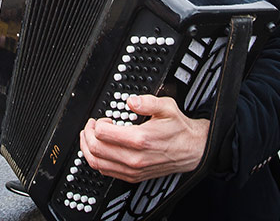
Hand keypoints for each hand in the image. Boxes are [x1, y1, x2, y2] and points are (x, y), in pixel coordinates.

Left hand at [78, 94, 208, 182]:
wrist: (192, 150)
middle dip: (87, 134)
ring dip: (87, 148)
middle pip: (95, 149)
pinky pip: (105, 171)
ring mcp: (133, 170)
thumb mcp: (167, 108)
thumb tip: (131, 101)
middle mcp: (134, 158)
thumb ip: (148, 102)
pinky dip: (97, 160)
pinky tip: (100, 150)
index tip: (101, 119)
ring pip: (97, 163)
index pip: (103, 133)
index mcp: (140, 139)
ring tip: (90, 137)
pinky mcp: (133, 176)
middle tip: (91, 126)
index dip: (97, 123)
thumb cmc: (179, 130)